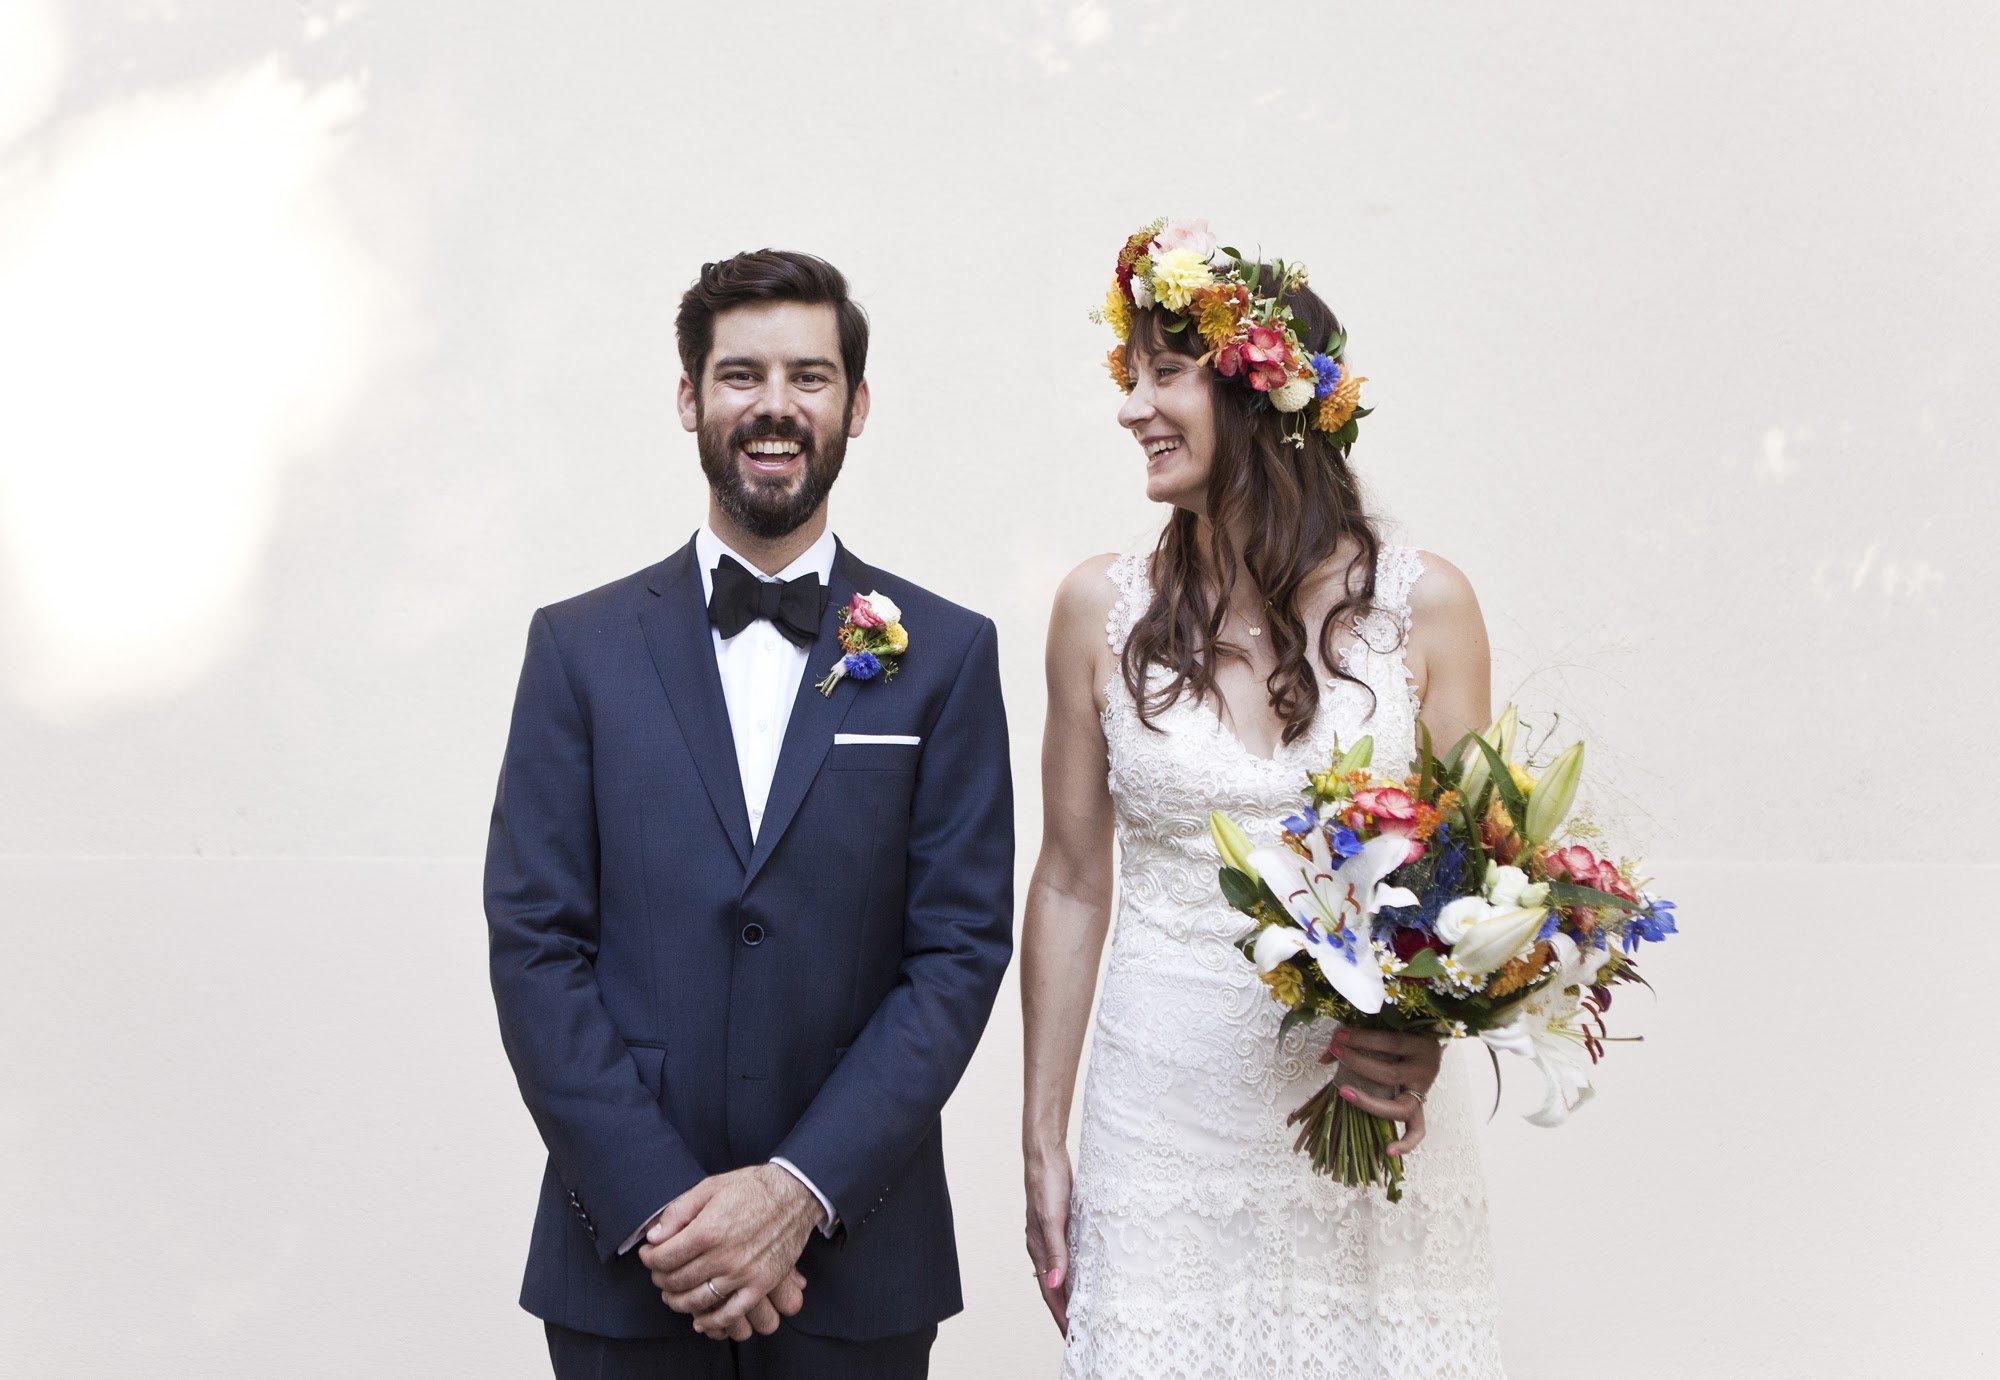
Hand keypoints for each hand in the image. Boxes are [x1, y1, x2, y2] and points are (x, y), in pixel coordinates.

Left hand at [638, 1165, 820, 1339]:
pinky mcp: (761, 1285)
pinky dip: (712, 1322)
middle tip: (659, 1273)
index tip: (648, 1255)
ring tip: (672, 1294)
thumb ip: (679, 1211)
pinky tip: (700, 1321)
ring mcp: (743, 1274)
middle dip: (660, 1279)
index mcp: (708, 1230)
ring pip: (698, 1301)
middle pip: (677, 1281)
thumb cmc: (751, 1187)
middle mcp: (724, 1256)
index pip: (664, 1258)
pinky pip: (731, 1313)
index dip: (649, 1259)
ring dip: (678, 1302)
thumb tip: (654, 1237)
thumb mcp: (710, 1187)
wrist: (795, 1194)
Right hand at [1024, 1145, 1072, 1335]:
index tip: (1071, 1336)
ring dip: (1071, 1292)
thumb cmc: (1047, 1184)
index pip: (1049, 1292)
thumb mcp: (1053, 1219)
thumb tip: (1056, 1285)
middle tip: (1080, 1332)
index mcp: (1037, 1248)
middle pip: (1053, 1287)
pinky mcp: (1061, 1226)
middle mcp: (1041, 1246)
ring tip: (1085, 1310)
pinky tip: (1088, 1273)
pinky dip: (1076, 1270)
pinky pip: (1068, 1256)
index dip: (1060, 1315)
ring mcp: (1050, 1236)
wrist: (1045, 1154)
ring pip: (1061, 1272)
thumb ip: (1055, 1252)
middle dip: (1065, 1311)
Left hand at [1323, 1025, 1443, 1156]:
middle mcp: (1425, 1070)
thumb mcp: (1388, 1031)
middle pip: (1390, 1074)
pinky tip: (1388, 1151)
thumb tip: (1324, 1057)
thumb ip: (1359, 1039)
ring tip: (1345, 1094)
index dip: (1362, 1040)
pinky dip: (1405, 1143)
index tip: (1338, 1037)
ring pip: (1400, 1107)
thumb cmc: (1401, 1036)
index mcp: (1421, 1046)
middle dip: (1358, 1063)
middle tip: (1337, 1052)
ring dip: (1369, 1103)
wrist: (1427, 1045)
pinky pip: (1417, 1130)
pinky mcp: (1419, 1108)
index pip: (1390, 1043)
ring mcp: (1423, 1092)